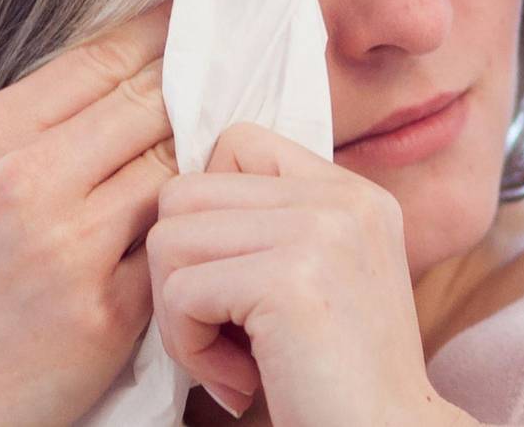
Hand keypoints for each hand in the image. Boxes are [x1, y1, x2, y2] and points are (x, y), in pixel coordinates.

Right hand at [0, 2, 177, 425]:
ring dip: (195, 156)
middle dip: (189, 83)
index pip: (98, 60)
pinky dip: (186, 226)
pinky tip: (202, 215)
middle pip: (149, 104)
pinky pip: (169, 245)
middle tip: (221, 66)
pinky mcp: (107, 311)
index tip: (185, 12)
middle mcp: (31, 182)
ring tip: (217, 143)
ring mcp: (73, 247)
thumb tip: (53, 101)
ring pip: (172, 169)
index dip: (153, 31)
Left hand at [148, 123, 466, 425]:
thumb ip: (274, 227)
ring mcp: (320, 231)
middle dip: (179, 269)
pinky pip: (182, 290)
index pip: (237, 143)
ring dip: (178, 312)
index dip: (208, 211)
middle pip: (188, 190)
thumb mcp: (324, 276)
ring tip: (229, 356)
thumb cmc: (340, 380)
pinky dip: (190, 347)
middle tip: (219, 331)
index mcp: (353, 192)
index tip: (233, 281)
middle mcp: (343, 198)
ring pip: (171, 236)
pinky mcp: (291, 279)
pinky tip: (239, 381)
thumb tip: (174, 202)